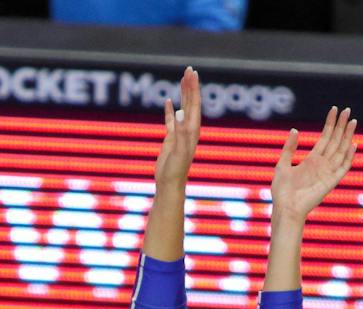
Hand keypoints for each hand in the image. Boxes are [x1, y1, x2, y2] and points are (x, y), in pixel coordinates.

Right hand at [154, 67, 199, 187]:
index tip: (192, 73)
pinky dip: (169, 110)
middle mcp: (189, 129)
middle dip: (190, 86)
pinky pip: (171, 120)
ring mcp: (180, 133)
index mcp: (192, 130)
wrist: (169, 184)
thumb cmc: (176, 170)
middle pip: (191, 102)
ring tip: (183, 80)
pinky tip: (168, 101)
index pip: (194, 104)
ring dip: (183, 94)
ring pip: (183, 108)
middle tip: (189, 70)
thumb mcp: (179, 150)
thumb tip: (180, 113)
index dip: (193, 88)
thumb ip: (180, 132)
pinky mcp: (171, 139)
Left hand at [270, 106, 356, 223]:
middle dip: (341, 126)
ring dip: (347, 136)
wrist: (285, 208)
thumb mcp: (282, 165)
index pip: (324, 137)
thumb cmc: (282, 191)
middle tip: (348, 110)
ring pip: (341, 150)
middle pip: (335, 141)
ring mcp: (328, 172)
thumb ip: (289, 148)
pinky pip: (343, 167)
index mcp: (311, 160)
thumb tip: (295, 130)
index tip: (334, 110)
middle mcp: (322, 164)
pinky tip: (353, 144)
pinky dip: (349, 157)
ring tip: (352, 121)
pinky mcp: (331, 182)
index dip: (330, 124)